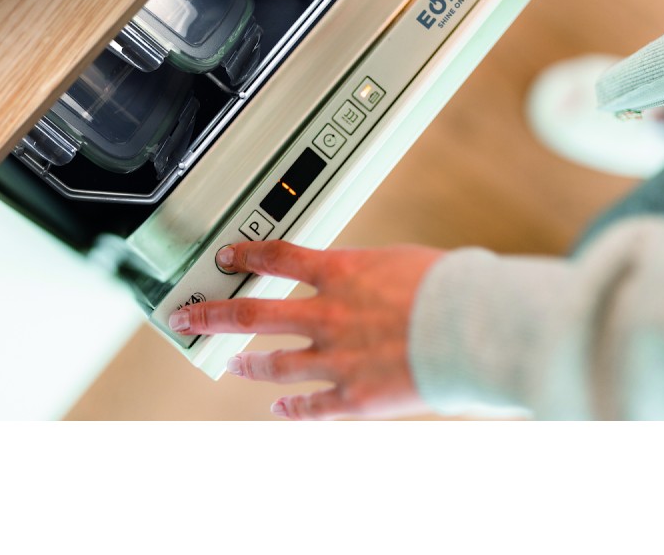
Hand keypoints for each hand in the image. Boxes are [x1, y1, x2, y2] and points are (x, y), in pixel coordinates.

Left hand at [168, 240, 445, 419]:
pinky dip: (292, 408)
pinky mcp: (356, 396)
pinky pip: (313, 406)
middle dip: (213, 315)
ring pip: (275, 364)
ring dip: (248, 365)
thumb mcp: (403, 262)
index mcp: (342, 272)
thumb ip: (375, 271)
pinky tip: (278, 408)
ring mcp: (337, 357)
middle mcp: (329, 314)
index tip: (226, 256)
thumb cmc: (451, 286)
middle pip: (253, 315)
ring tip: (231, 364)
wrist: (476, 326)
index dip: (246, 255)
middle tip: (187, 317)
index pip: (278, 258)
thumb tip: (377, 273)